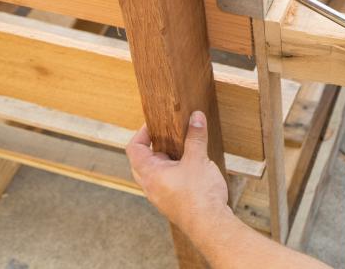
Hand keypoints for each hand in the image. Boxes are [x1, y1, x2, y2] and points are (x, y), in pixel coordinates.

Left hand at [126, 111, 228, 233]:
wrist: (211, 226)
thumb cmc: (199, 197)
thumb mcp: (198, 159)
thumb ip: (195, 137)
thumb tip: (196, 118)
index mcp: (150, 174)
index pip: (134, 148)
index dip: (141, 133)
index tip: (154, 124)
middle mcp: (151, 187)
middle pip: (141, 161)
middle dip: (153, 145)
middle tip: (167, 134)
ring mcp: (161, 197)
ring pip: (154, 173)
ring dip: (165, 159)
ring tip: (181, 148)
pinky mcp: (172, 203)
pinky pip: (166, 182)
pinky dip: (173, 171)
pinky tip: (190, 167)